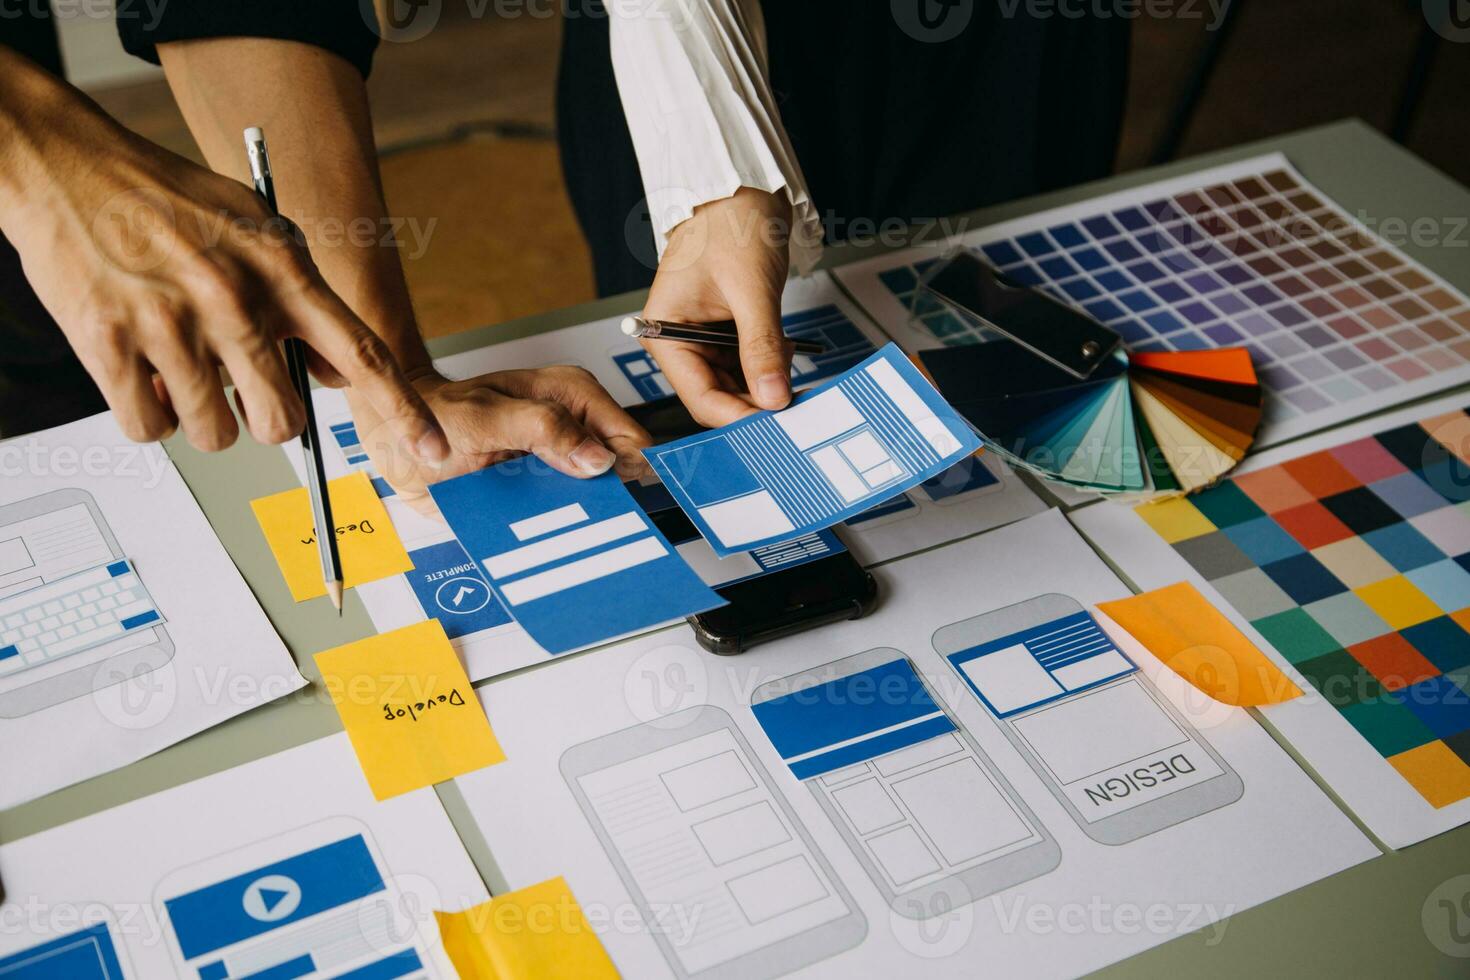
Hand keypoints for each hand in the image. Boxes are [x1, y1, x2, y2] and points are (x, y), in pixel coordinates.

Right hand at [0, 54, 447, 457]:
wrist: (70, 166)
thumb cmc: (167, 200)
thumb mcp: (257, 229)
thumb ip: (304, 299)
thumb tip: (341, 369)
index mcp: (281, 272)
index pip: (363, 353)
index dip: (404, 410)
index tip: (433, 450)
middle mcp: (233, 302)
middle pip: (282, 421)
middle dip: (264, 417)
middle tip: (237, 383)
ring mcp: (170, 326)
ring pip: (215, 434)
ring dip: (200, 416)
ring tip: (180, 363)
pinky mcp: (109, 345)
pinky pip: (149, 428)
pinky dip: (148, 413)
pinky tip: (143, 369)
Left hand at [349, 366, 652, 513]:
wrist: (399, 441)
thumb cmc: (435, 414)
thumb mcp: (485, 417)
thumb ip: (542, 429)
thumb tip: (597, 457)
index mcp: (572, 396)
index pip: (628, 438)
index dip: (636, 472)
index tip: (634, 503)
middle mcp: (573, 427)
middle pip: (619, 474)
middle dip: (614, 502)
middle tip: (599, 526)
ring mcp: (560, 461)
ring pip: (596, 500)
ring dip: (588, 520)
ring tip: (573, 536)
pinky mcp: (544, 488)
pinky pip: (566, 514)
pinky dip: (562, 528)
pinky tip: (553, 539)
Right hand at [640, 187, 792, 427]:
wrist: (743, 187)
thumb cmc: (732, 222)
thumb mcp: (751, 290)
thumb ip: (761, 347)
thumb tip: (773, 397)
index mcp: (666, 331)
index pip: (698, 395)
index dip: (735, 415)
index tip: (772, 426)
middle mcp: (679, 340)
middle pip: (716, 395)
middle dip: (753, 405)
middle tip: (794, 415)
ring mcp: (703, 337)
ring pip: (735, 384)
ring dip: (765, 388)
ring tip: (798, 390)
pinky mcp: (726, 331)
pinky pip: (747, 363)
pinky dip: (769, 369)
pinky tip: (790, 368)